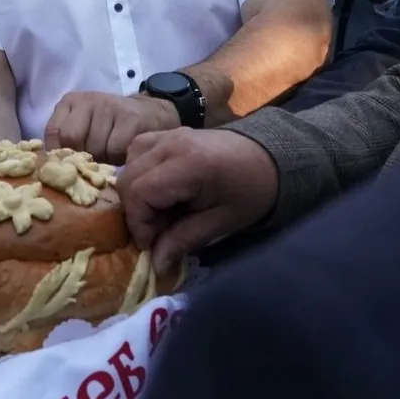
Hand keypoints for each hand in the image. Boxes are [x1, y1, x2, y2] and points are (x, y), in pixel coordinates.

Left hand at [44, 92, 179, 164]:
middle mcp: (88, 100)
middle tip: (94, 162)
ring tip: (111, 154)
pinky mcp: (130, 118)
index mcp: (70, 102)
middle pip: (71, 139)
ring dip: (102, 160)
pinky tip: (124, 153)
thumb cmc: (112, 128)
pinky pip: (115, 150)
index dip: (59, 155)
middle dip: (81, 157)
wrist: (153, 114)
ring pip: (94, 148)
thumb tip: (54, 170)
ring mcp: (109, 106)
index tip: (69, 167)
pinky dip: (119, 159)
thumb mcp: (85, 127)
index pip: (52, 133)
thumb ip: (67, 142)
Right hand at [116, 128, 279, 273]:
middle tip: (158, 231)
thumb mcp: (222, 222)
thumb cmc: (251, 192)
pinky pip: (138, 151)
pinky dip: (140, 173)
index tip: (153, 244)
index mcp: (189, 165)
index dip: (139, 223)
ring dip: (136, 192)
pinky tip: (159, 189)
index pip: (139, 193)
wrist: (271, 158)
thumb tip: (156, 264)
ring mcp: (168, 134)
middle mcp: (172, 144)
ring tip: (159, 210)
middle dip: (136, 211)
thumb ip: (184, 239)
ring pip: (128, 164)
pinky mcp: (168, 133)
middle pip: (128, 178)